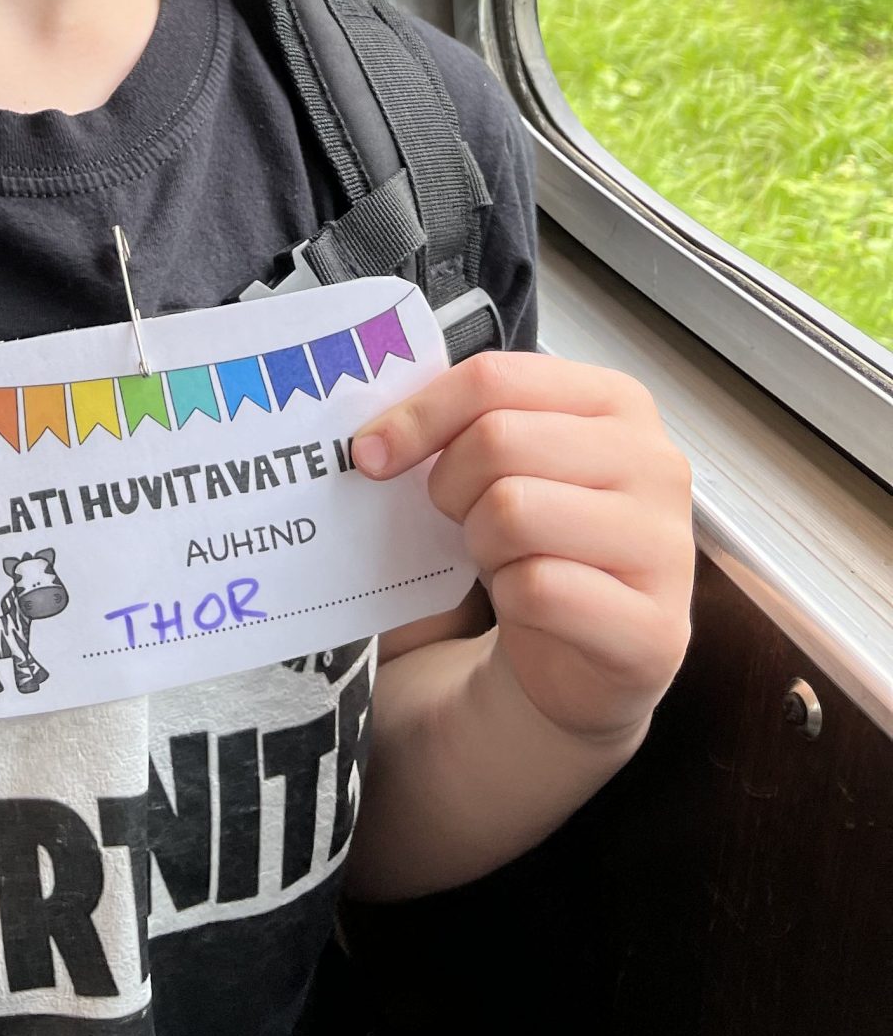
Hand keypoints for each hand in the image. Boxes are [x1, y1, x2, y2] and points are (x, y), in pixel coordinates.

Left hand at [355, 353, 693, 744]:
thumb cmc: (541, 541)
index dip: (419, 414)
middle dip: (451, 486)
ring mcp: (665, 547)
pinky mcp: (653, 628)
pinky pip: (537, 589)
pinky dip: (510, 598)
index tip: (372, 452)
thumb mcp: (506, 464)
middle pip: (498, 439)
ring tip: (504, 558)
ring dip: (482, 544)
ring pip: (512, 511)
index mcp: (618, 403)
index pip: (495, 378)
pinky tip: (530, 606)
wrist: (584, 657)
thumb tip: (373, 442)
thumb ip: (458, 426)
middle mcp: (656, 464)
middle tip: (461, 518)